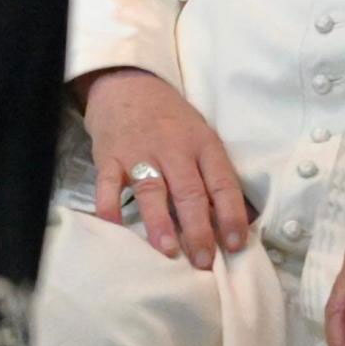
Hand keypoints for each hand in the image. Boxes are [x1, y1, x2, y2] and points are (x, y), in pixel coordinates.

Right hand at [79, 68, 250, 267]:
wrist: (127, 84)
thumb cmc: (171, 119)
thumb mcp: (201, 137)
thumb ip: (214, 175)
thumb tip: (237, 221)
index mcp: (203, 144)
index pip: (222, 183)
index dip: (231, 215)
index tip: (235, 245)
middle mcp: (173, 149)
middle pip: (189, 192)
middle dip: (198, 229)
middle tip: (204, 261)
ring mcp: (139, 152)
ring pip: (152, 190)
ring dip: (160, 222)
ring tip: (168, 250)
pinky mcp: (109, 156)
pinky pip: (107, 184)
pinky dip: (108, 206)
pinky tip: (114, 227)